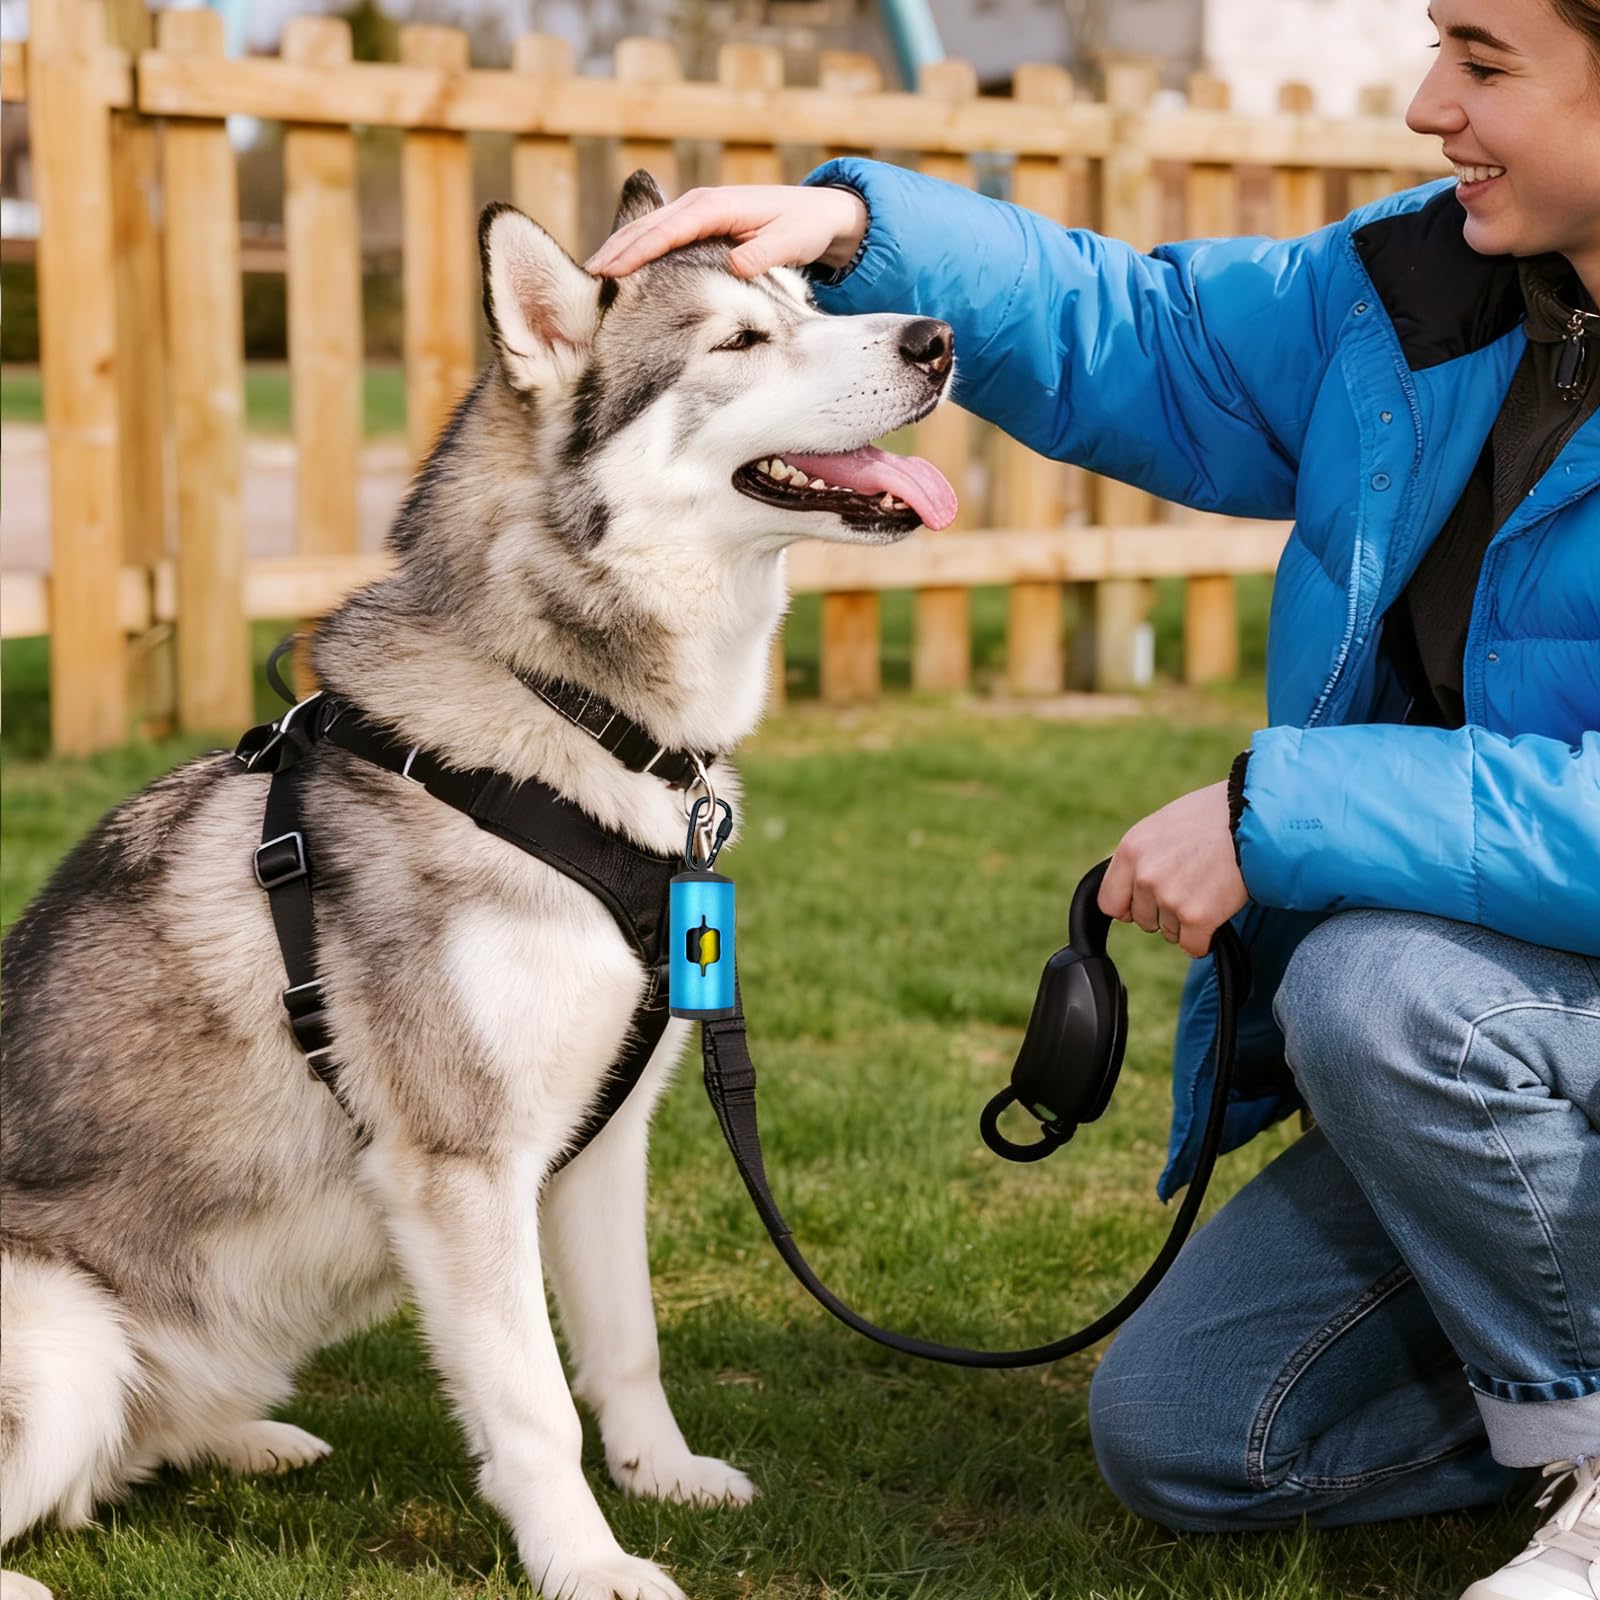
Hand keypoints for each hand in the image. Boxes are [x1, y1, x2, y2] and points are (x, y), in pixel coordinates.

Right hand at [585, 184, 867, 278]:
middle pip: (646, 227)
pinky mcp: (696, 224)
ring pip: (646, 230)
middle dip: (615, 251)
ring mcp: (695, 213)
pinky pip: (658, 237)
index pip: (668, 231)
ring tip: (590, 278)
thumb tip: (736, 264)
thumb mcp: (790, 241)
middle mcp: (699, 204)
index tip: (612, 274)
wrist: (818, 212)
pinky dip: (635, 250)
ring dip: (618, 250)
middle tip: (584, 280)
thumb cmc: (803, 226)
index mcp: (716, 207)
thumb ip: (764, 253)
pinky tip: (619, 273)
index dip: (638, 252)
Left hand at [1097, 781, 1246, 958]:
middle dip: (1165, 912)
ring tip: (1209, 890)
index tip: (1144, 905)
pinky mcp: (1197, 917)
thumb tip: (1133, 884)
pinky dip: (1205, 939)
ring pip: (1170, 933)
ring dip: (1188, 922)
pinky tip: (1217, 913)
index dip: (1129, 907)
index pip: (1109, 902)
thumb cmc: (1215, 816)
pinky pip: (1193, 946)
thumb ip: (1143, 856)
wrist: (1256, 819)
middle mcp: (1145, 876)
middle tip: (1193, 887)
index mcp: (1131, 850)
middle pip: (1143, 920)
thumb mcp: (1163, 825)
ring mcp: (1170, 898)